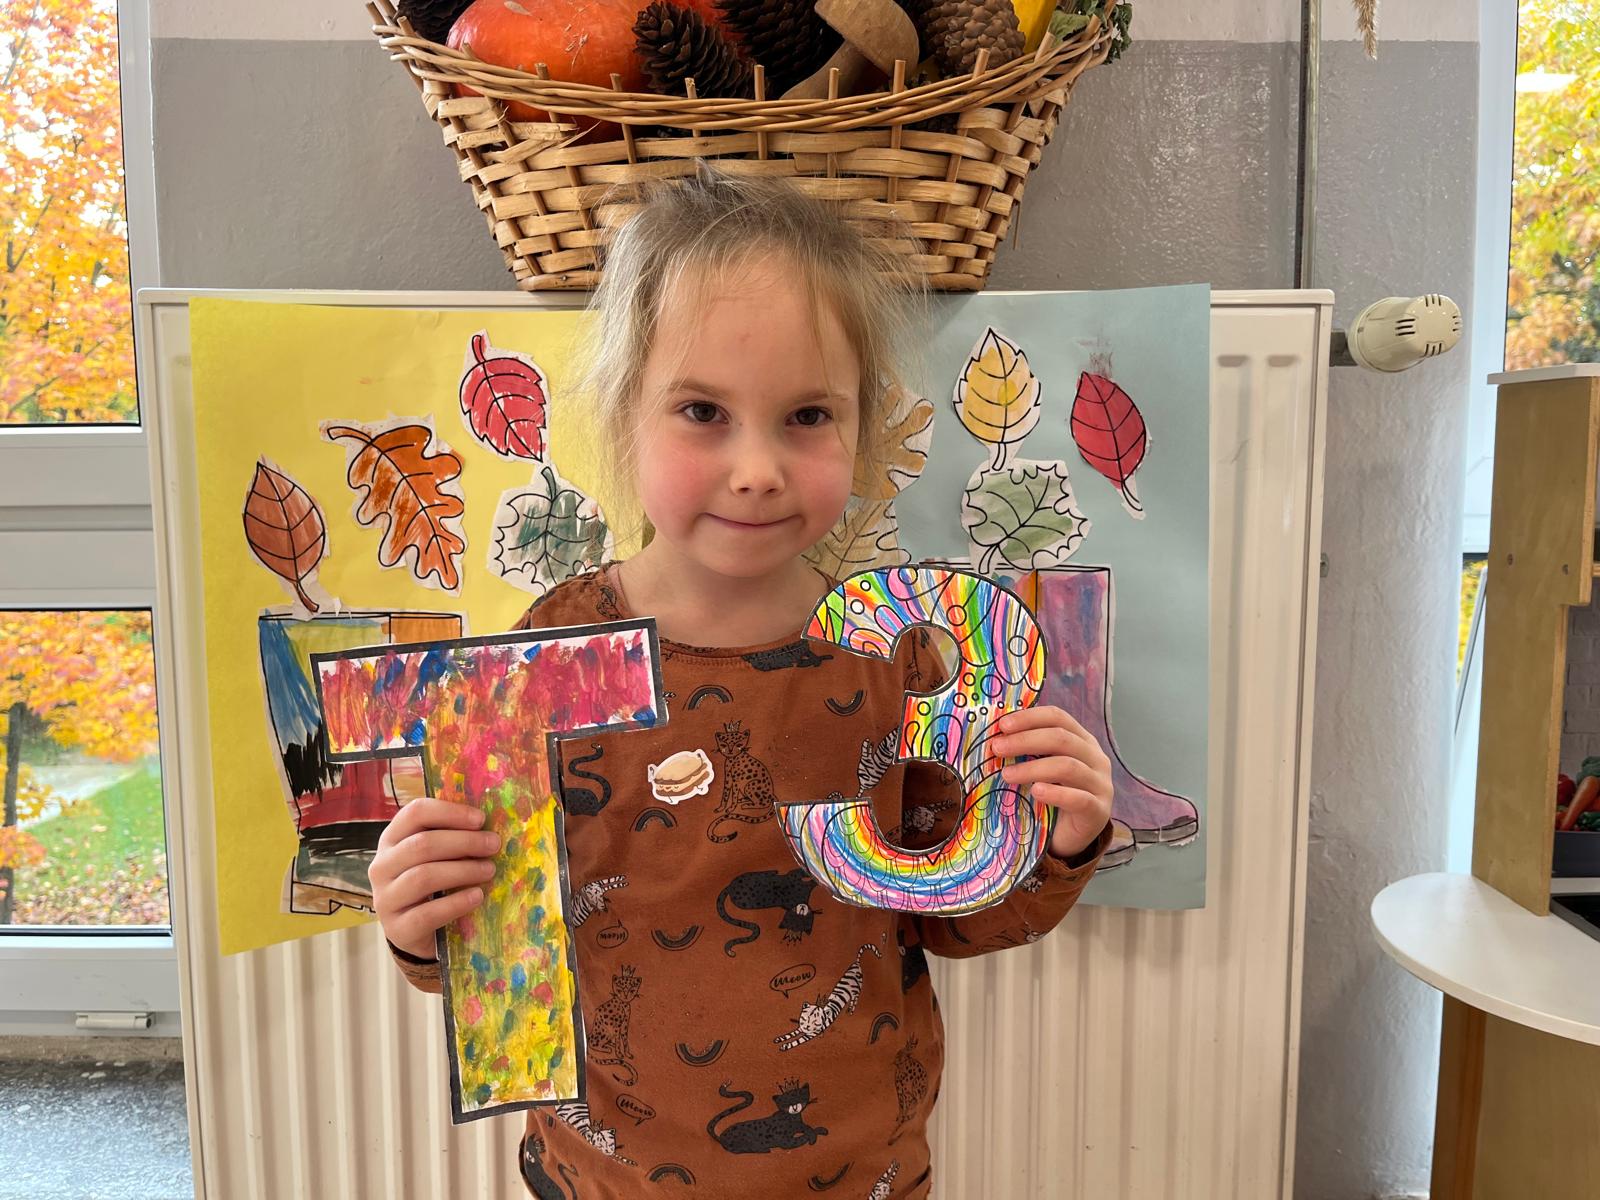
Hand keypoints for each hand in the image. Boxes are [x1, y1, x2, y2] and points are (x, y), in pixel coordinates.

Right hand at [369, 796, 499, 960]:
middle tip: (493, 845)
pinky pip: (427, 913)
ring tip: (489, 870)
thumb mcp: (434, 857)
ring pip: (423, 877)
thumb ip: (451, 837)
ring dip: (463, 871)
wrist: (414, 931)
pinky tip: (477, 896)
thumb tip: (486, 824)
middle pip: (422, 845)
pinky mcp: (397, 928)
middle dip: (464, 842)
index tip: (480, 819)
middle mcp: (381, 866)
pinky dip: (456, 903)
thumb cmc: (430, 884)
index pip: (415, 814)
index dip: (449, 812)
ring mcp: (385, 899)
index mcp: (391, 839)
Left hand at [990, 705, 1112, 860]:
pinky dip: (1055, 793)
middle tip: (997, 748)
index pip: (1058, 717)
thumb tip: (996, 736)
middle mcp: (1096, 758)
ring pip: (1068, 767)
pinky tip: (1036, 792)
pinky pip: (1078, 799)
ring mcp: (1101, 785)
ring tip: (1007, 775)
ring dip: (1033, 768)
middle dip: (1025, 740)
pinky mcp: (1099, 811)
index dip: (1030, 718)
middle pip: (1062, 739)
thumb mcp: (1041, 769)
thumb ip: (1028, 752)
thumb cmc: (1051, 797)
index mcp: (1082, 741)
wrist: (1068, 838)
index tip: (1002, 725)